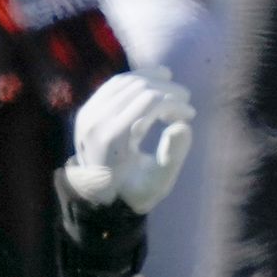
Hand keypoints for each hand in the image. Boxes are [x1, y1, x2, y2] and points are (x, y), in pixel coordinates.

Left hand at [61, 67, 194, 211]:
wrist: (96, 196)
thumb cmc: (132, 191)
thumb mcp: (157, 183)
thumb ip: (173, 156)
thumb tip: (183, 125)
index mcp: (113, 137)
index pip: (149, 101)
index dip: (174, 102)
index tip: (190, 114)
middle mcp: (96, 119)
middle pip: (138, 87)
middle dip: (167, 90)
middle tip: (186, 101)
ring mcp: (88, 113)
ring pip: (125, 81)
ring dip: (153, 80)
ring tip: (173, 90)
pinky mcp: (86, 109)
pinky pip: (113, 85)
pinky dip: (135, 80)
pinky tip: (153, 83)